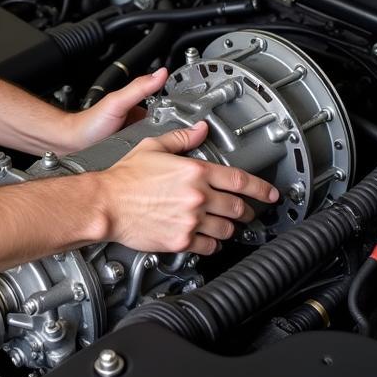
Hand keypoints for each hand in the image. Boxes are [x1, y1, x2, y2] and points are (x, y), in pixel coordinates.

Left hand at [64, 68, 169, 151]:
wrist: (72, 144)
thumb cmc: (89, 123)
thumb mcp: (117, 102)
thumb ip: (138, 88)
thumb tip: (161, 73)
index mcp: (139, 109)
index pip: (166, 110)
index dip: (178, 114)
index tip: (190, 120)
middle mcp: (139, 125)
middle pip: (165, 131)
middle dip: (171, 137)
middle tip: (174, 142)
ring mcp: (135, 140)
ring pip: (157, 145)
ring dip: (160, 149)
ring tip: (160, 152)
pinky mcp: (131, 155)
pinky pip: (147, 157)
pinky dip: (149, 158)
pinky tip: (148, 161)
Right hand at [98, 121, 278, 255]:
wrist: (105, 204)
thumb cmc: (124, 178)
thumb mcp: (153, 148)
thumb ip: (181, 138)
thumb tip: (199, 130)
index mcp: (195, 172)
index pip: (241, 181)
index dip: (262, 188)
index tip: (270, 193)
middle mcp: (197, 197)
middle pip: (238, 208)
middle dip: (247, 211)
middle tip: (246, 212)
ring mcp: (190, 221)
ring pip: (227, 230)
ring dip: (229, 228)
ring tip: (225, 225)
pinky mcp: (181, 240)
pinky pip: (209, 247)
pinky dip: (212, 244)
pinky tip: (207, 239)